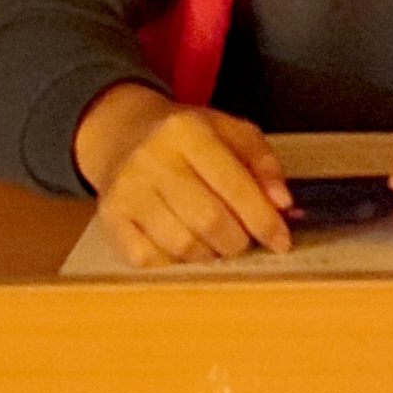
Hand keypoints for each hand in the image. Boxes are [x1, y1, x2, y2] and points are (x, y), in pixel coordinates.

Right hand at [72, 84, 290, 264]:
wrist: (123, 134)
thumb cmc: (184, 138)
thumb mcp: (228, 130)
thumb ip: (262, 161)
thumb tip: (282, 204)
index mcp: (186, 131)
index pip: (234, 184)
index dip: (263, 219)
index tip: (281, 241)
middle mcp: (151, 159)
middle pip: (209, 220)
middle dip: (237, 240)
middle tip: (243, 239)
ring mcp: (127, 191)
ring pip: (181, 246)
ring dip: (209, 254)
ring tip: (215, 241)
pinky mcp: (110, 220)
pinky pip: (150, 260)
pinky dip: (175, 262)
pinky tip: (183, 246)